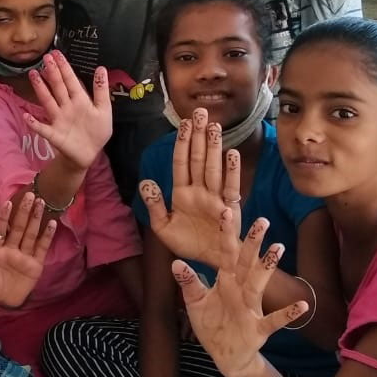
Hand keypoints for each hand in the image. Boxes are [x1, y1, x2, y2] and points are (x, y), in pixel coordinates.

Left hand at [0, 193, 57, 306]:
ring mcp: (24, 255)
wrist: (4, 303)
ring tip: (41, 202)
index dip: (3, 217)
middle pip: (18, 227)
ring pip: (30, 233)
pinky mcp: (36, 263)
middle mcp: (10, 248)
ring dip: (36, 218)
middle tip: (29, 194)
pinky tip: (51, 223)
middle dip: (23, 211)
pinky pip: (42, 247)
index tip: (8, 203)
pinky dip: (47, 235)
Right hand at [25, 52, 112, 171]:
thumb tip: (101, 68)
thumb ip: (101, 90)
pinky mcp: (54, 134)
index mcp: (79, 100)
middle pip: (57, 87)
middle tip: (45, 57)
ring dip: (40, 89)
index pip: (70, 80)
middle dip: (52, 72)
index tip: (56, 53)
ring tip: (33, 75)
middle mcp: (66, 106)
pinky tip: (27, 116)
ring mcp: (58, 119)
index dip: (64, 67)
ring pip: (48, 101)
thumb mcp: (104, 109)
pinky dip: (34, 123)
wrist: (90, 153)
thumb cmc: (97, 131)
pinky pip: (42, 128)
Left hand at [139, 108, 242, 267]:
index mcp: (182, 193)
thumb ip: (154, 205)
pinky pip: (231, 187)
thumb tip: (145, 182)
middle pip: (198, 159)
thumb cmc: (188, 244)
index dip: (181, 143)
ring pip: (213, 167)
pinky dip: (231, 171)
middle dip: (199, 136)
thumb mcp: (163, 227)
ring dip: (214, 147)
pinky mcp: (229, 209)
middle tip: (201, 112)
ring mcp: (215, 198)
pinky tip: (231, 154)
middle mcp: (199, 191)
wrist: (210, 263)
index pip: (181, 163)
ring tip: (214, 127)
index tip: (184, 123)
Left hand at [172, 213, 307, 376]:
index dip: (225, 235)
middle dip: (253, 243)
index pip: (226, 253)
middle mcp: (240, 291)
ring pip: (259, 284)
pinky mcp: (258, 329)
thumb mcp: (195, 303)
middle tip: (262, 220)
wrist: (224, 355)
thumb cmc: (211, 324)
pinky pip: (274, 320)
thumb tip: (175, 263)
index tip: (225, 212)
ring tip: (278, 248)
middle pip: (246, 263)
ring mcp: (251, 309)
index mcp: (225, 281)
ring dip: (268, 267)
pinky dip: (288, 313)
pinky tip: (302, 305)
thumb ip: (189, 283)